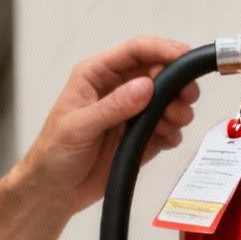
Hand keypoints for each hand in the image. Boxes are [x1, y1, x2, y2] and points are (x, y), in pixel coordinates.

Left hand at [9, 36, 200, 216]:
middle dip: (177, 83)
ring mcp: (132, 113)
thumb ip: (112, 107)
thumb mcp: (78, 128)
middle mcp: (118, 89)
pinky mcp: (141, 137)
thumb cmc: (53, 153)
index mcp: (97, 76)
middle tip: (187, 98)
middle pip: (159, 72)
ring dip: (177, 109)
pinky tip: (166, 139)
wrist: (54, 190)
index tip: (185, 57)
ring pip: (167, 100)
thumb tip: (145, 87)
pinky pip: (167, 128)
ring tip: (174, 123)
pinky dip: (173, 132)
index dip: (163, 49)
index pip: (135, 51)